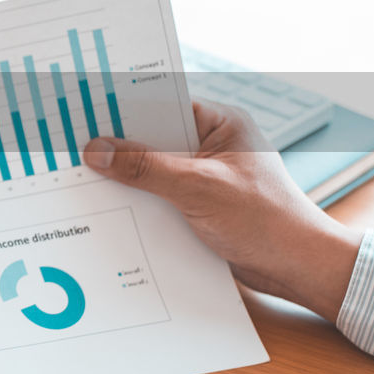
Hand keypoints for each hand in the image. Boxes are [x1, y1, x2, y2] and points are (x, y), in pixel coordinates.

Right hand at [83, 99, 362, 321]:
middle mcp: (212, 145)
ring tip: (85, 179)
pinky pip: (159, 196)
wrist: (299, 269)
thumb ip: (146, 168)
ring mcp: (205, 176)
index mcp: (221, 124)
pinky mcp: (200, 205)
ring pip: (153, 170)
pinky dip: (139, 202)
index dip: (124, 109)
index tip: (86, 113)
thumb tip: (98, 151)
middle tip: (75, 149)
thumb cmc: (266, 220)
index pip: (162, 104)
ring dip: (127, 179)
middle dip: (119, 148)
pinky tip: (112, 209)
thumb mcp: (199, 188)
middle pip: (152, 138)